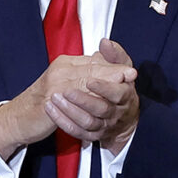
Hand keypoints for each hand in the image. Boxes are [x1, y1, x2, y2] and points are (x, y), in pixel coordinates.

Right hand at [0, 52, 136, 159]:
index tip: (131, 70)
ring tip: (122, 86)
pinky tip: (102, 103)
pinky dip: (89, 98)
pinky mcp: (50, 98)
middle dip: (113, 71)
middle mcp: (60, 69)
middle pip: (91, 68)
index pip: (93, 62)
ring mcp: (54, 83)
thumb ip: (83, 76)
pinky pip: (73, 96)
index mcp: (65, 64)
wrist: (18, 118)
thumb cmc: (44, 103)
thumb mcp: (66, 86)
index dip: (113, 65)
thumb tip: (103, 69)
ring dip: (105, 83)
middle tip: (131, 74)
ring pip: (85, 80)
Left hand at [45, 39, 139, 155]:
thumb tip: (105, 42)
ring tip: (54, 98)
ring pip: (88, 122)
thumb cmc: (119, 87)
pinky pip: (77, 131)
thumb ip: (114, 55)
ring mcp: (104, 126)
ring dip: (70, 111)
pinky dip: (63, 121)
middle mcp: (116, 113)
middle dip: (83, 100)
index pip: (118, 93)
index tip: (89, 81)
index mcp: (125, 96)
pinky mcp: (92, 135)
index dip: (104, 88)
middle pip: (101, 109)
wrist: (121, 117)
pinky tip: (51, 109)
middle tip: (65, 91)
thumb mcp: (122, 70)